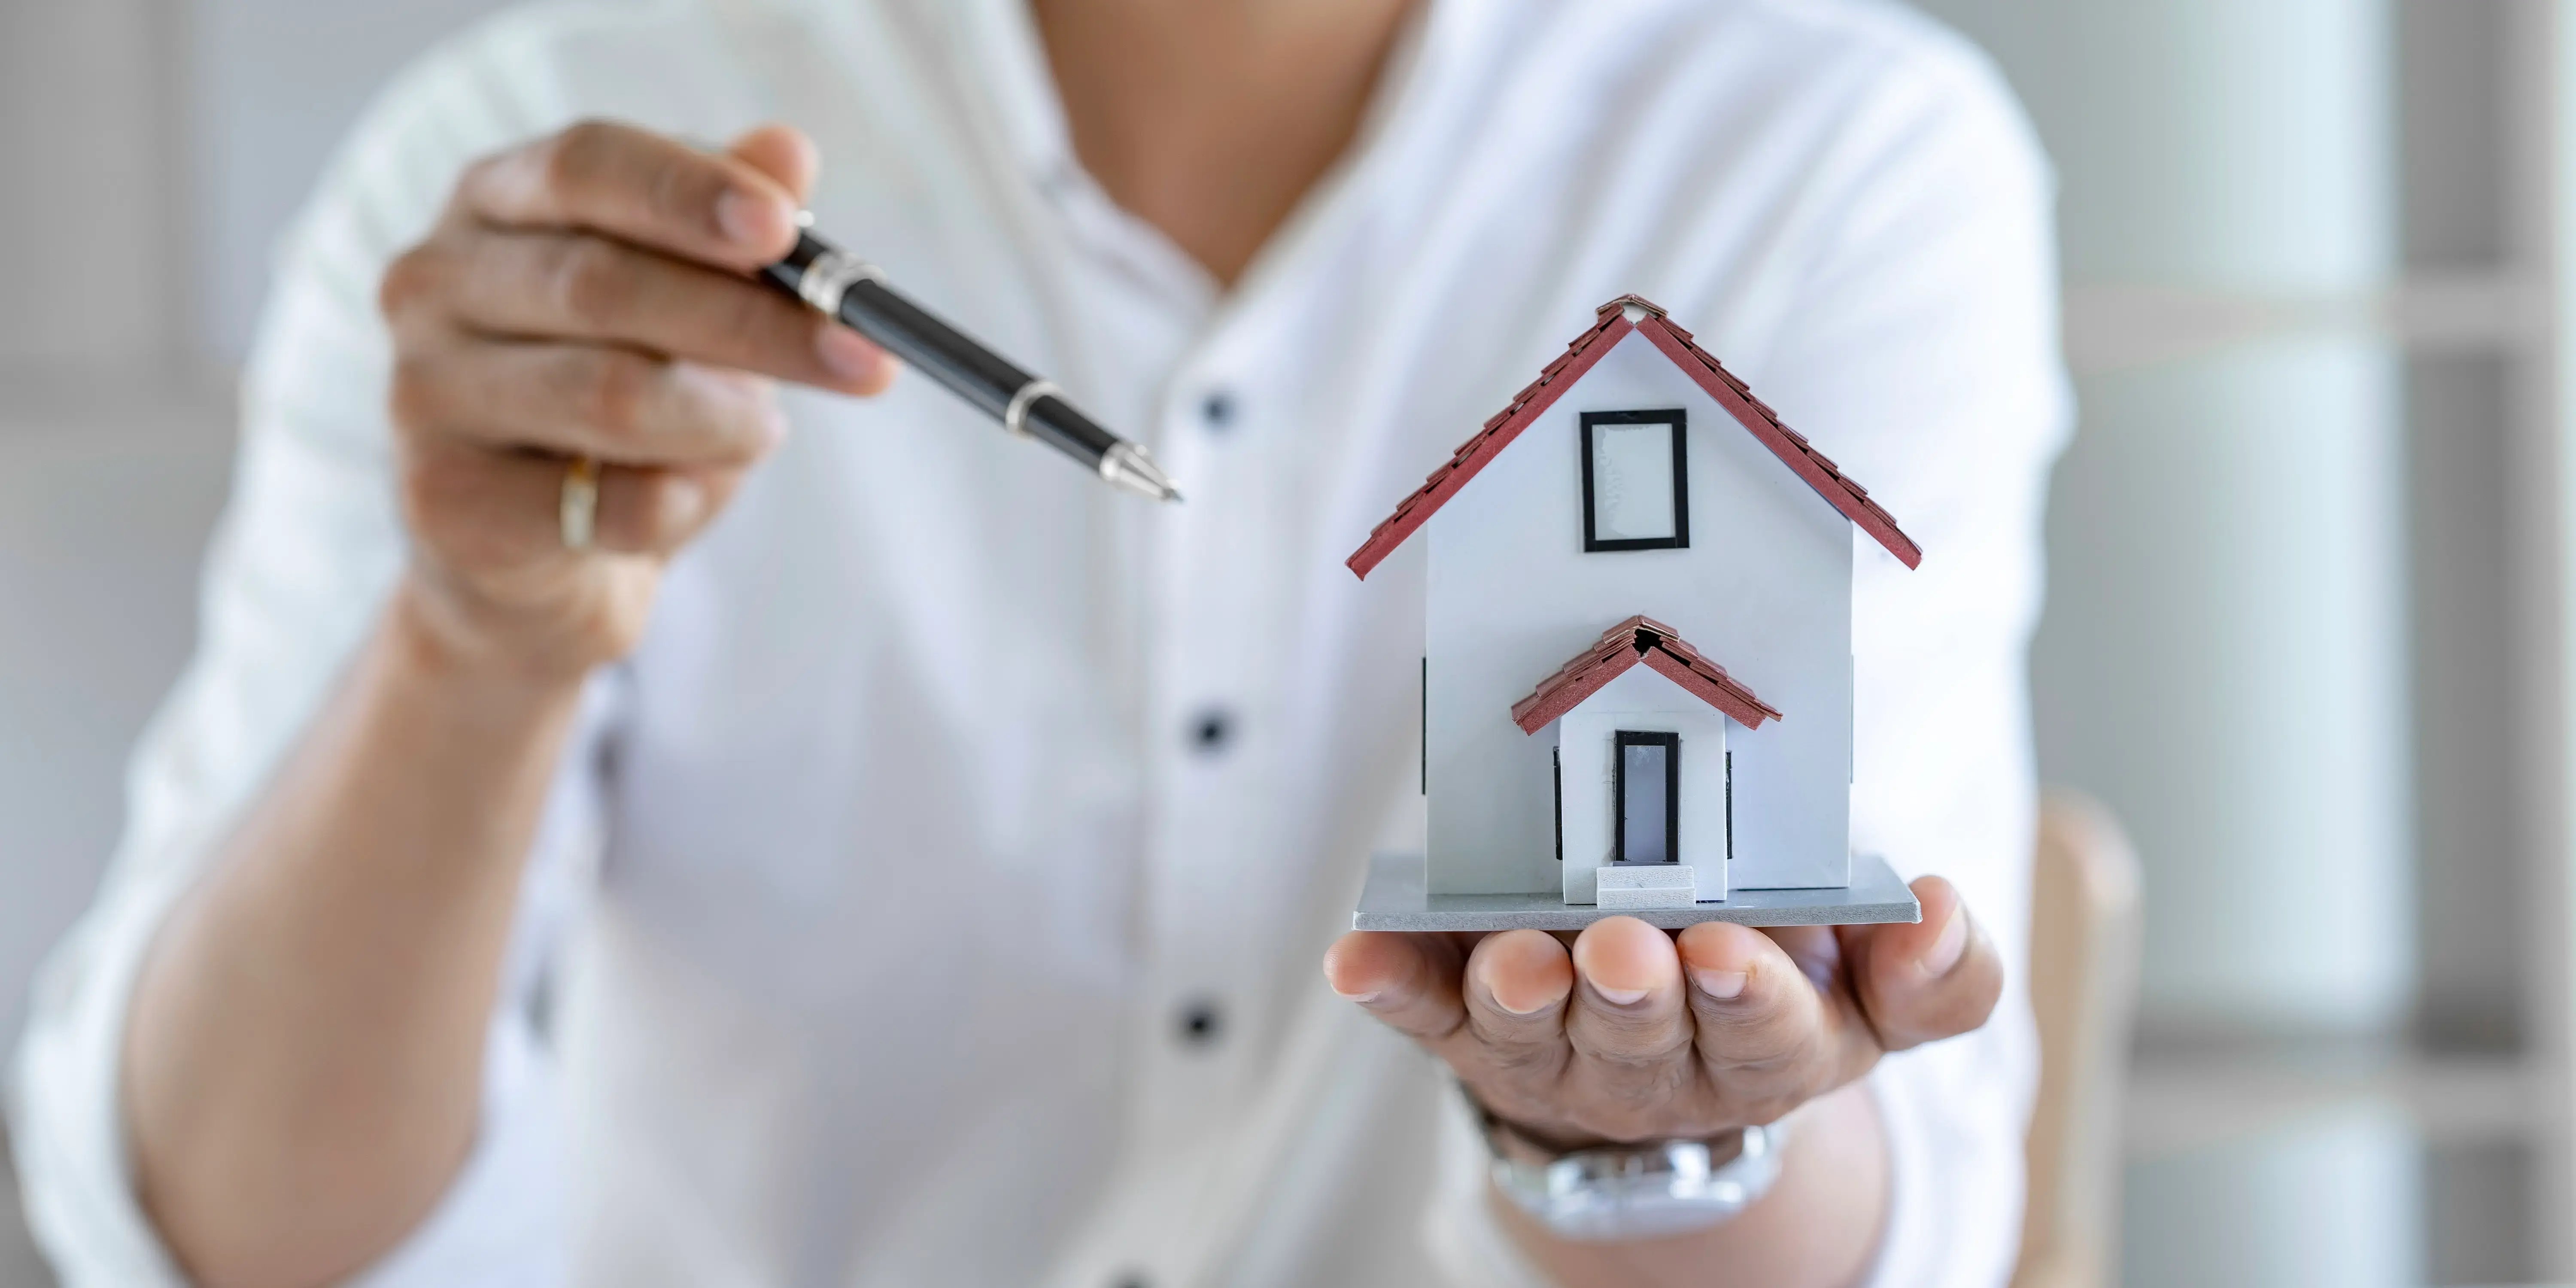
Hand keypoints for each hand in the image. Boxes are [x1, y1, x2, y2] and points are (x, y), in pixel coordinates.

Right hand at [380, 120, 892, 682]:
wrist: (527, 554)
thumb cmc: (620, 394)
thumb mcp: (686, 300)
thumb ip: (732, 230)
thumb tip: (790, 151)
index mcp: (494, 199)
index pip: (586, 166)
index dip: (689, 192)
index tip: (786, 230)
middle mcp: (433, 281)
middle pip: (604, 282)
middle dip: (752, 322)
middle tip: (862, 357)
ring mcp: (424, 391)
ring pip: (607, 394)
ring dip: (721, 419)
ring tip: (763, 430)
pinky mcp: (444, 502)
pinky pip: (599, 503)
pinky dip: (676, 504)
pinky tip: (690, 497)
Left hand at [1322, 878, 2000, 1148]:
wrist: (1663, 1034)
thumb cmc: (1766, 982)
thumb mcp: (1870, 991)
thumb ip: (1931, 971)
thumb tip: (1941, 913)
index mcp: (1764, 1046)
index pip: (1772, 1038)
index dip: (1752, 1001)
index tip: (1730, 951)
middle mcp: (1655, 1061)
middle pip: (1644, 1038)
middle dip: (1634, 994)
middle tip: (1623, 948)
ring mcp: (1554, 1045)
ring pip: (1534, 1031)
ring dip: (1523, 993)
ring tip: (1517, 958)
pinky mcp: (1470, 1025)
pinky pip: (1426, 1009)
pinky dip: (1392, 981)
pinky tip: (1359, 960)